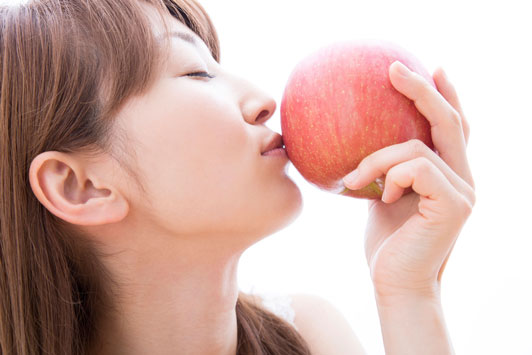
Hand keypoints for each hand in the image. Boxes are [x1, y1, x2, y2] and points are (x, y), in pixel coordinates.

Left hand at [343, 61, 474, 297]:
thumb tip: (358, 142)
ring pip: (418, 147)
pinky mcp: (454, 204)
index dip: (444, 96)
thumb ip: (387, 170)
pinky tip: (380, 197)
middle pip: (449, 122)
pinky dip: (390, 175)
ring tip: (353, 178)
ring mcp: (463, 191)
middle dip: (423, 91)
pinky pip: (417, 167)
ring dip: (377, 159)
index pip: (453, 128)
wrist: (395, 283)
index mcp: (447, 174)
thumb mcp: (384, 195)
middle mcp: (463, 178)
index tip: (429, 69)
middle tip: (393, 69)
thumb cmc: (386, 243)